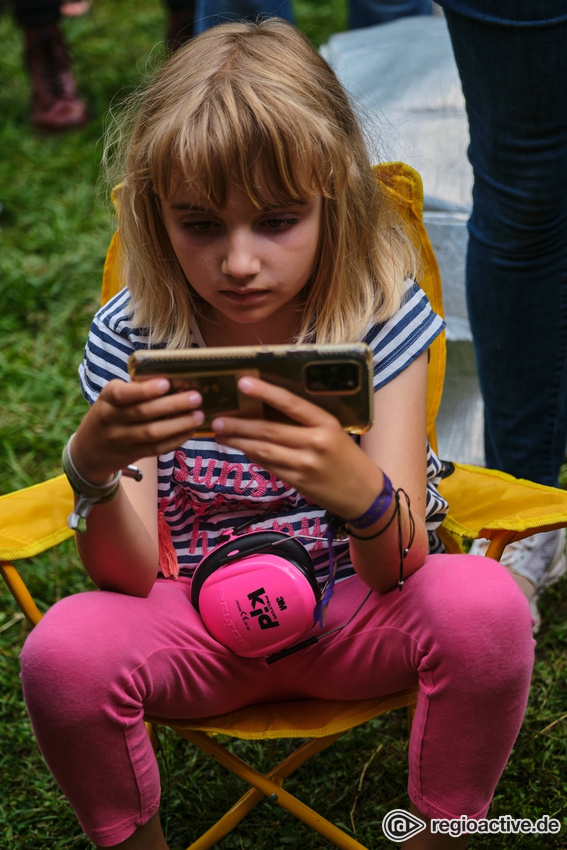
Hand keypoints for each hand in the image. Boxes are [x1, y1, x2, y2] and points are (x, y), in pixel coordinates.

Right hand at [72, 378, 203, 483]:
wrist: (88, 451)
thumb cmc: (109, 414)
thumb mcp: (111, 398)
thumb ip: (135, 390)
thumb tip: (176, 378)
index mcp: (107, 399)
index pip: (122, 394)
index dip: (144, 390)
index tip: (166, 383)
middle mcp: (111, 420)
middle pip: (143, 413)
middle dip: (172, 404)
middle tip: (196, 397)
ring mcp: (121, 440)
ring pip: (152, 433)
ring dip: (179, 424)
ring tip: (199, 415)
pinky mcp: (132, 454)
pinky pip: (157, 449)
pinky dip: (176, 439)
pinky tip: (190, 430)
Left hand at [211, 376, 382, 517]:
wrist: (363, 493)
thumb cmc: (346, 457)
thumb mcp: (333, 431)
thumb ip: (304, 422)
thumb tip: (265, 409)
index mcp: (326, 423)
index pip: (291, 403)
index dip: (265, 392)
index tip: (243, 382)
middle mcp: (316, 442)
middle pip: (269, 429)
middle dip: (239, 424)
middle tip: (217, 418)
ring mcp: (305, 464)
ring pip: (263, 449)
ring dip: (238, 441)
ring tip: (220, 434)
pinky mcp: (298, 481)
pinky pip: (268, 465)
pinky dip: (251, 455)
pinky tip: (240, 448)